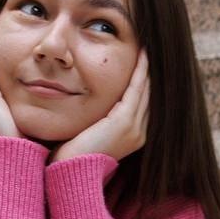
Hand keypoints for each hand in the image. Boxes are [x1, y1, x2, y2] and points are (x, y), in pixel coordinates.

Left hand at [50, 49, 147, 164]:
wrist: (68, 174)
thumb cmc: (72, 155)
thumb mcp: (91, 130)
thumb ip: (99, 117)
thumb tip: (94, 101)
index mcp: (133, 135)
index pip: (143, 100)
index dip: (145, 77)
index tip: (144, 55)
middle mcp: (140, 132)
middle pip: (151, 92)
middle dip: (151, 68)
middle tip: (150, 44)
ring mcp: (135, 128)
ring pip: (147, 88)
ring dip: (148, 65)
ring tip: (148, 44)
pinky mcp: (125, 122)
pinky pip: (137, 89)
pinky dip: (140, 70)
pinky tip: (142, 53)